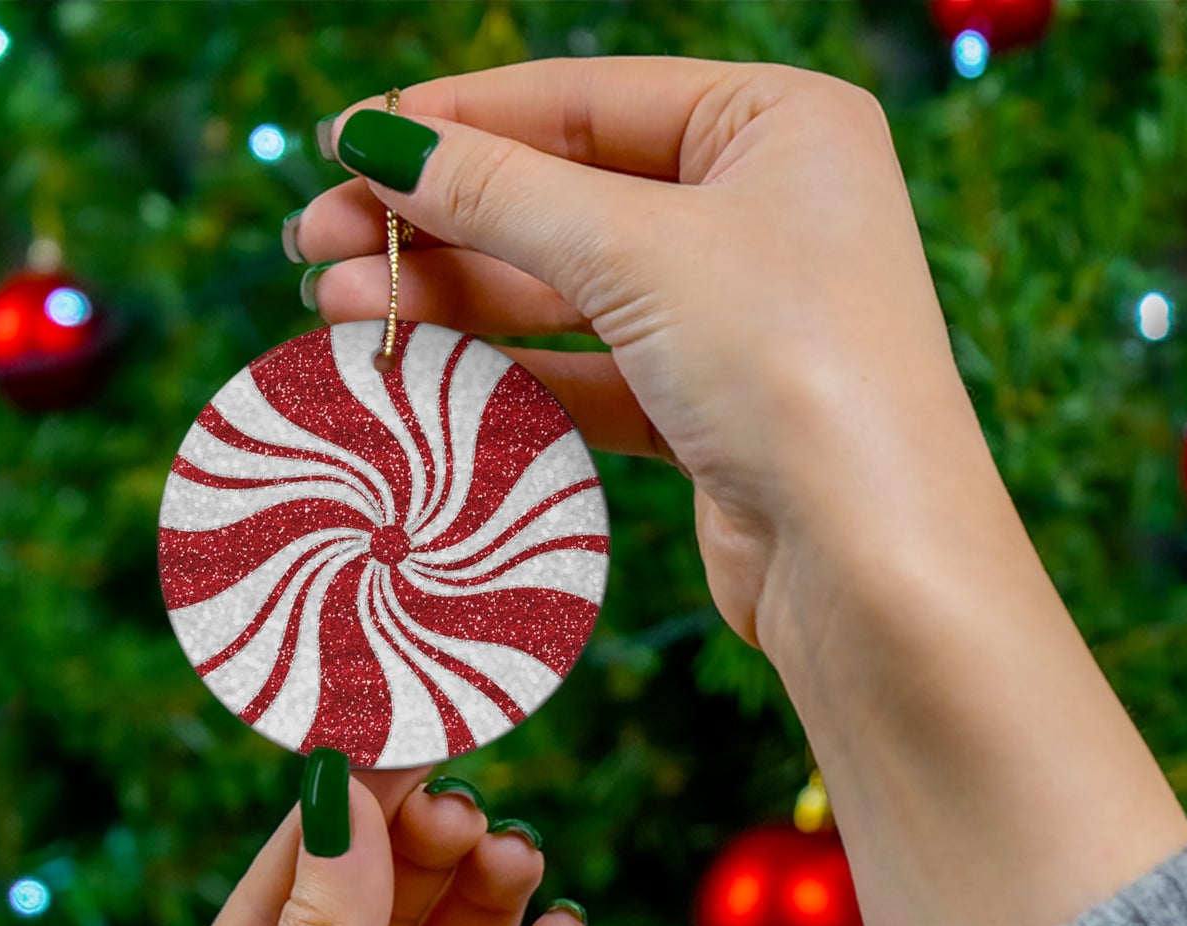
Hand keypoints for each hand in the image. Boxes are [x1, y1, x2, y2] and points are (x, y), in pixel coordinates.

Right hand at [292, 56, 982, 656]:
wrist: (871, 564)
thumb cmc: (789, 367)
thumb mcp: (637, 252)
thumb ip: (500, 193)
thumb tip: (377, 140)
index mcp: (778, 125)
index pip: (585, 100)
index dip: (456, 121)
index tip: (344, 143)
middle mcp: (764, 211)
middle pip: (566, 197)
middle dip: (438, 222)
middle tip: (314, 243)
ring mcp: (738, 316)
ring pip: (569, 291)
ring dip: (454, 300)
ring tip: (338, 311)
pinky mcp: (711, 410)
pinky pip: (590, 372)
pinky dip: (508, 373)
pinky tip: (420, 372)